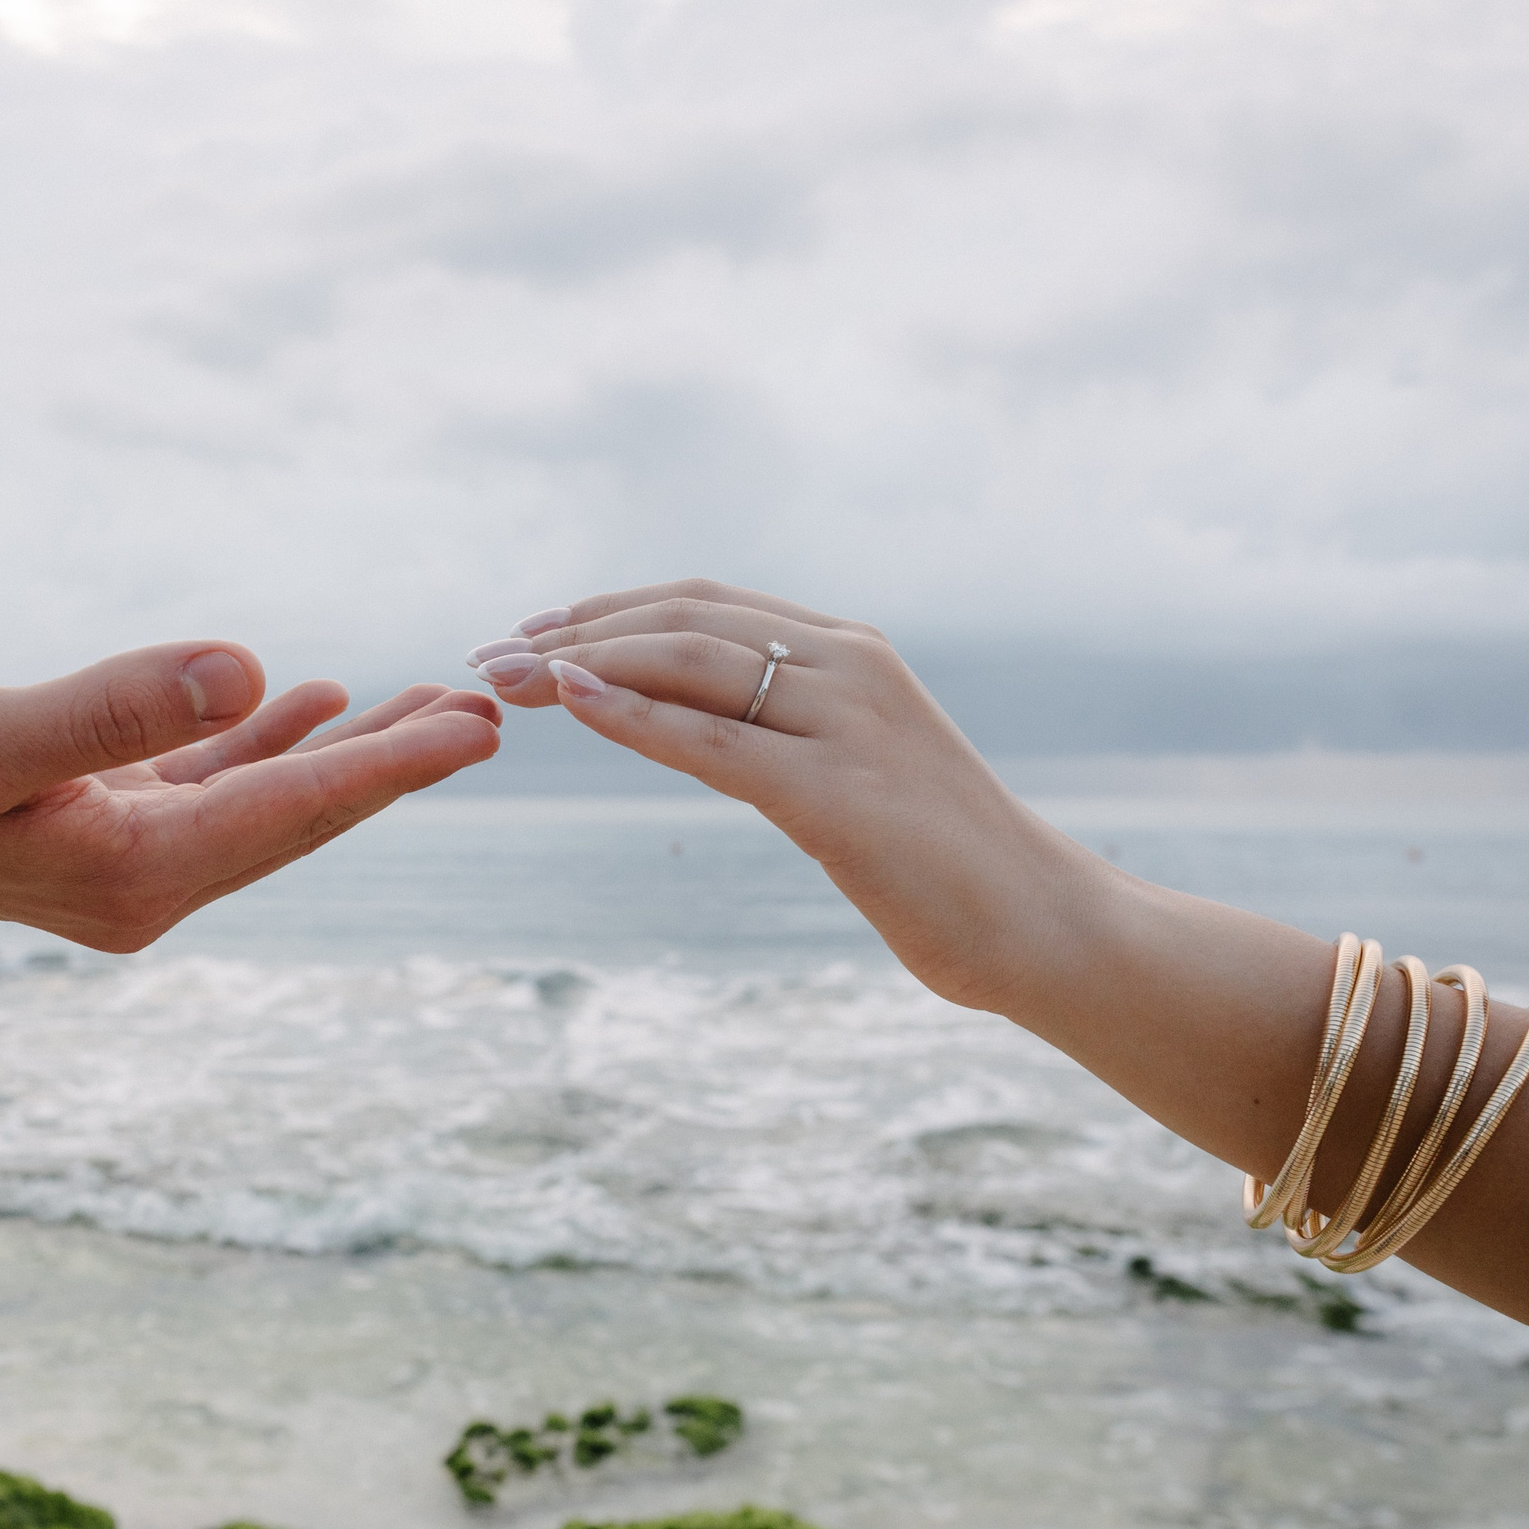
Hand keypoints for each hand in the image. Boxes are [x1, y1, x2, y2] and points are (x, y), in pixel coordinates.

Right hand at [0, 643, 500, 950]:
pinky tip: (312, 701)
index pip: (287, 815)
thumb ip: (111, 709)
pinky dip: (270, 744)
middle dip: (395, 764)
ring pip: (265, 800)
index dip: (389, 768)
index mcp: (127, 872)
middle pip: (297, 817)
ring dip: (348, 753)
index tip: (480, 728)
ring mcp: (123, 858)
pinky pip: (211, 784)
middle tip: (494, 708)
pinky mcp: (99, 822)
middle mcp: (140, 884)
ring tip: (437, 702)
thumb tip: (250, 674)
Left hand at [473, 579, 1104, 1014]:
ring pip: (689, 662)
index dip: (607, 610)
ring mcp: (849, 724)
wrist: (1043, 925)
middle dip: (572, 630)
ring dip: (581, 662)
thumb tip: (688, 721)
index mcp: (851, 653)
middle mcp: (849, 666)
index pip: (704, 603)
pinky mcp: (840, 795)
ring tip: (502, 676)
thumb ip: (779, 734)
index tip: (527, 633)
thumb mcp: (849, 773)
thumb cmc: (943, 863)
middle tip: (484, 654)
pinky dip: (634, 714)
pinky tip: (571, 700)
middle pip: (682, 621)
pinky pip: (716, 741)